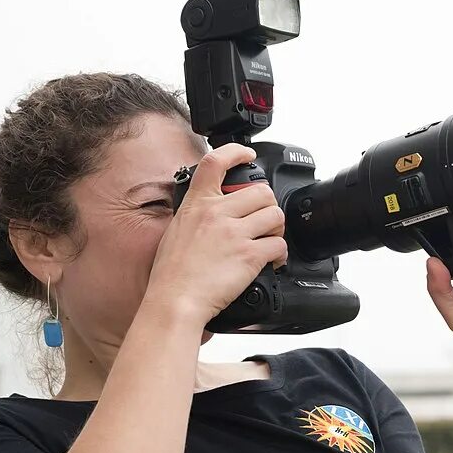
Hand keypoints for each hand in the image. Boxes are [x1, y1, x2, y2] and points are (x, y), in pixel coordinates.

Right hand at [143, 143, 287, 323]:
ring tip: (269, 240)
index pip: (215, 162)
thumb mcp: (176, 231)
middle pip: (261, 191)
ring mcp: (234, 233)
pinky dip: (280, 254)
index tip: (247, 154)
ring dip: (277, 228)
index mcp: (197, 204)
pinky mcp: (249, 255)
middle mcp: (216, 213)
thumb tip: (209, 212)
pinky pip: (279, 245)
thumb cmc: (171, 274)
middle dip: (268, 206)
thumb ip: (196, 215)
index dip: (235, 152)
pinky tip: (272, 262)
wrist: (175, 301)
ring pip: (275, 214)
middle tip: (264, 221)